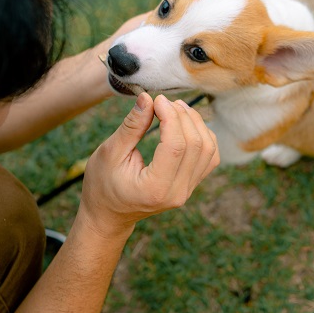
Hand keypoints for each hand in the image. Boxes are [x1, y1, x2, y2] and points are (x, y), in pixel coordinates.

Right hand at [78, 93, 218, 235]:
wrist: (109, 214)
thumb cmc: (103, 184)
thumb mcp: (110, 153)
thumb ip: (131, 126)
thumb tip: (148, 98)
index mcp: (155, 188)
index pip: (176, 146)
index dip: (171, 116)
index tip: (157, 99)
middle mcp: (178, 192)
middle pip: (196, 145)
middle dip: (182, 116)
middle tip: (163, 102)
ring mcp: (187, 190)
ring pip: (208, 149)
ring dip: (195, 122)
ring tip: (175, 108)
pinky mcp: (191, 185)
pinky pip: (210, 156)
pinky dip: (203, 135)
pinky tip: (186, 123)